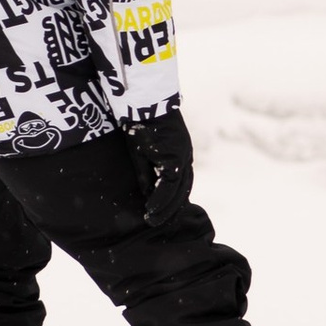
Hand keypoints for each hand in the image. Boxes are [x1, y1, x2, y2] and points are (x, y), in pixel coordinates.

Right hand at [129, 105, 194, 226]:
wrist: (143, 101)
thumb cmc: (140, 123)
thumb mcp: (142, 152)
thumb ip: (148, 173)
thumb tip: (148, 195)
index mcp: (179, 154)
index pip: (180, 184)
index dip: (172, 201)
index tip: (162, 215)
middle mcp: (185, 156)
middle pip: (182, 190)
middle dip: (171, 210)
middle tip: (157, 224)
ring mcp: (182, 156)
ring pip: (178, 191)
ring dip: (166, 209)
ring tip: (152, 222)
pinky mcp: (175, 156)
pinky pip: (169, 185)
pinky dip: (161, 200)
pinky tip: (151, 211)